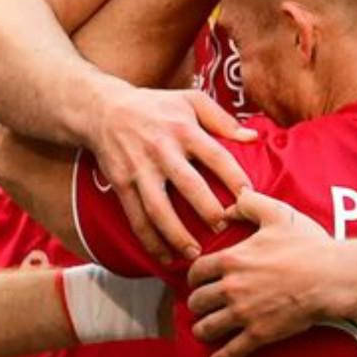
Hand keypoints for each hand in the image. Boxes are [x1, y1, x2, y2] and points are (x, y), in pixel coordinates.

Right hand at [88, 85, 255, 260]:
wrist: (103, 109)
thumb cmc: (154, 105)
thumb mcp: (190, 100)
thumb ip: (222, 119)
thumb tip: (253, 137)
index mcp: (184, 129)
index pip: (215, 156)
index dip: (234, 177)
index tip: (249, 197)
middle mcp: (162, 150)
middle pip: (188, 185)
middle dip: (208, 210)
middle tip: (223, 228)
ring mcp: (140, 170)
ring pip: (159, 209)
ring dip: (177, 234)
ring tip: (194, 254)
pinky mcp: (121, 184)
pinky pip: (136, 217)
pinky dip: (149, 240)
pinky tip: (163, 256)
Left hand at [185, 189, 336, 356]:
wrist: (331, 277)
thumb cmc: (308, 245)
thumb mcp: (277, 214)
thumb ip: (249, 204)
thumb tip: (230, 204)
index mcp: (232, 259)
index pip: (197, 271)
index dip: (194, 277)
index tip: (197, 281)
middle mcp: (231, 288)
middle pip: (197, 301)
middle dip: (196, 304)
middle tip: (200, 306)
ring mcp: (244, 313)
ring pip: (208, 327)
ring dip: (202, 330)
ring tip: (203, 331)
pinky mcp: (259, 334)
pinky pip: (232, 351)